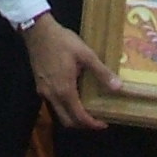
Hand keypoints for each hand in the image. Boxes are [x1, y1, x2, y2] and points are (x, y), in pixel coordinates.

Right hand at [21, 13, 116, 129]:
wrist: (37, 31)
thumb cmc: (62, 42)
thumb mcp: (85, 54)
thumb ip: (101, 72)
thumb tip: (118, 87)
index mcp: (65, 90)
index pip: (79, 117)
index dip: (92, 124)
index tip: (104, 123)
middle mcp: (52, 95)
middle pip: (67, 121)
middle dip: (82, 125)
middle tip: (96, 120)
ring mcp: (43, 91)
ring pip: (58, 113)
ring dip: (72, 116)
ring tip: (86, 109)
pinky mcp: (39, 85)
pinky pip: (53, 103)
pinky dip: (64, 107)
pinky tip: (72, 95)